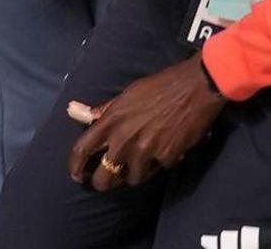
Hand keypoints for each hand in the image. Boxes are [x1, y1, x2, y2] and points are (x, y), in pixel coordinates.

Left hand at [64, 55, 228, 188]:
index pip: (82, 149)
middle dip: (103, 183)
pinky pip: (158, 170)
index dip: (75, 166)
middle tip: (109, 181)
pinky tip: (168, 150)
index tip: (77, 174)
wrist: (195, 87)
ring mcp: (145, 151)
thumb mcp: (129, 93)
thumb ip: (106, 109)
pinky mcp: (165, 158)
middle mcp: (124, 139)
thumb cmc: (161, 85)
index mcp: (112, 120)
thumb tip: (80, 114)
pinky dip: (161, 164)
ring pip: (132, 179)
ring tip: (143, 163)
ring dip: (136, 174)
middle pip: (103, 177)